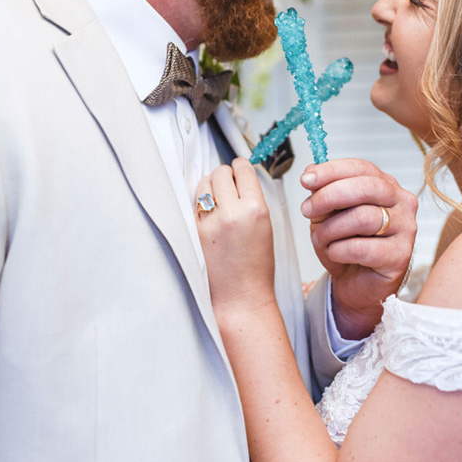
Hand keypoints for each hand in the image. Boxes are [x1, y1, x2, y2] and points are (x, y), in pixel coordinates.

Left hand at [195, 159, 276, 322]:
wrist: (241, 295)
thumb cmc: (256, 264)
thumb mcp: (266, 225)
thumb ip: (253, 199)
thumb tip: (240, 178)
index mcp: (255, 209)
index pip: (243, 170)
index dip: (241, 166)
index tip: (239, 167)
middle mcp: (232, 212)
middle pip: (221, 172)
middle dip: (225, 174)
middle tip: (229, 182)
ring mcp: (210, 221)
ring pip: (204, 183)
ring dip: (211, 184)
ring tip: (218, 195)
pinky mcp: (195, 230)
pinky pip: (196, 203)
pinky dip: (202, 202)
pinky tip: (210, 211)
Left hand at [300, 159, 417, 339]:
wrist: (356, 285)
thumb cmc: (346, 247)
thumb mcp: (328, 215)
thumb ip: (323, 192)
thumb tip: (311, 171)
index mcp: (386, 185)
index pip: (361, 168)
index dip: (332, 171)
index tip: (306, 180)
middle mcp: (402, 202)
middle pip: (366, 187)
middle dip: (329, 196)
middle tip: (307, 210)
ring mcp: (406, 228)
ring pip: (363, 217)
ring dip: (331, 229)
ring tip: (321, 239)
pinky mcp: (401, 255)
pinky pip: (363, 248)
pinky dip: (339, 250)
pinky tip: (335, 254)